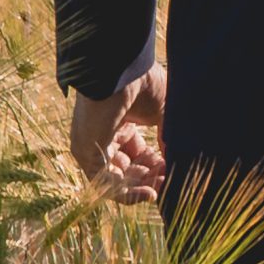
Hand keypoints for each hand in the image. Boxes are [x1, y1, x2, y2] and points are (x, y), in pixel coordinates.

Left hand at [69, 63, 166, 204]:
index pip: (138, 156)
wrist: (122, 70)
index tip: (176, 170)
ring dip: (142, 188)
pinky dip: (128, 193)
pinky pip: (105, 184)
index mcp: (121, 125)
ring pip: (118, 181)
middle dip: (151, 178)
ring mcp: (93, 146)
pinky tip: (150, 192)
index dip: (157, 166)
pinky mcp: (87, 154)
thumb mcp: (163, 112)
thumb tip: (177, 160)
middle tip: (171, 181)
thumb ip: (168, 137)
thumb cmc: (143, 83)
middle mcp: (105, 137)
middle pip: (129, 170)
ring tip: (162, 189)